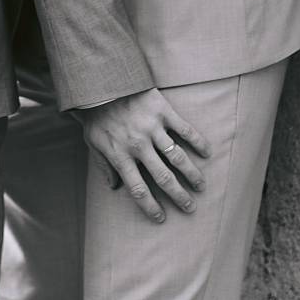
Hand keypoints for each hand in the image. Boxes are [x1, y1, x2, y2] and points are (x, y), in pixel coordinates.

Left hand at [78, 89, 210, 223]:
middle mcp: (138, 145)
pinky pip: (185, 130)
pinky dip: (198, 142)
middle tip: (189, 207)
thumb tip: (113, 187)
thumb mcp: (92, 141)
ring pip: (177, 157)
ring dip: (191, 174)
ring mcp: (152, 128)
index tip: (161, 218)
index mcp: (120, 155)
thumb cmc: (95, 113)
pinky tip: (207, 153)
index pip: (138, 190)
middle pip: (163, 178)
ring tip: (200, 186)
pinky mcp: (162, 111)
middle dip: (178, 196)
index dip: (150, 207)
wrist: (102, 81)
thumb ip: (103, 165)